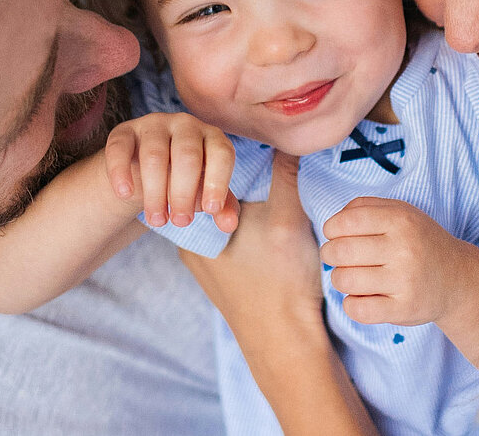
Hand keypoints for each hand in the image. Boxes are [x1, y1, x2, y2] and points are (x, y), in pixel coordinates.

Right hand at [103, 111, 238, 230]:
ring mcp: (153, 125)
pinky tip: (125, 194)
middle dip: (183, 193)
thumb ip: (221, 207)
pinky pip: (120, 148)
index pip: (221, 154)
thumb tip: (228, 224)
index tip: (210, 210)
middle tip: (181, 222)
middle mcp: (185, 125)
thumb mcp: (205, 192)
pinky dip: (121, 172)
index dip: (218, 182)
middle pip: (186, 155)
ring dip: (155, 192)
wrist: (146, 170)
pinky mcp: (124, 131)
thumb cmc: (185, 180)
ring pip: (154, 155)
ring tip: (157, 220)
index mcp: (212, 137)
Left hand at [178, 153, 376, 435]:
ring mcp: (205, 265)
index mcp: (194, 228)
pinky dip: (246, 230)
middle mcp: (189, 246)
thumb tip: (288, 136)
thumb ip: (286, 173)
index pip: (199, 177)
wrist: (285, 343)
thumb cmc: (281, 281)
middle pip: (208, 196)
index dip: (225, 159)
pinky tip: (270, 233)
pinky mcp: (222, 278)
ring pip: (219, 219)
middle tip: (265, 176)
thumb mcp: (288, 217)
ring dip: (243, 208)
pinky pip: (229, 241)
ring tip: (271, 205)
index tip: (254, 155)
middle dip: (235, 183)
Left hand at [320, 197, 465, 325]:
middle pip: (340, 252)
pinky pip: (358, 310)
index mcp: (400, 220)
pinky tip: (361, 297)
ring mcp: (405, 281)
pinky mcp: (404, 309)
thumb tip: (332, 224)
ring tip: (352, 277)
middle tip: (339, 258)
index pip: (345, 222)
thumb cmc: (419, 242)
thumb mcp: (400, 212)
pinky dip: (351, 305)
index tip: (336, 236)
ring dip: (340, 279)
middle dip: (330, 255)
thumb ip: (364, 207)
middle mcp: (404, 249)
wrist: (457, 279)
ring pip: (345, 280)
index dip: (331, 229)